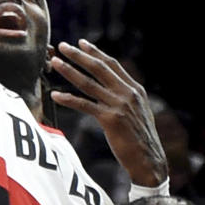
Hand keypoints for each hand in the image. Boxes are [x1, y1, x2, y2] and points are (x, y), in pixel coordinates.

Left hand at [50, 41, 166, 186]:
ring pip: (88, 83)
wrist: (149, 160)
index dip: (95, 53)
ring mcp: (119, 105)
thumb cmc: (141, 139)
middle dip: (79, 55)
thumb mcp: (139, 112)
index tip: (81, 43)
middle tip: (63, 46)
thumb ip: (127, 97)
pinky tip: (56, 94)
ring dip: (69, 71)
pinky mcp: (110, 119)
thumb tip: (113, 88)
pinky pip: (84, 105)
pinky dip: (68, 99)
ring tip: (55, 62)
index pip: (112, 65)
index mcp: (135, 89)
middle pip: (99, 68)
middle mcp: (128, 93)